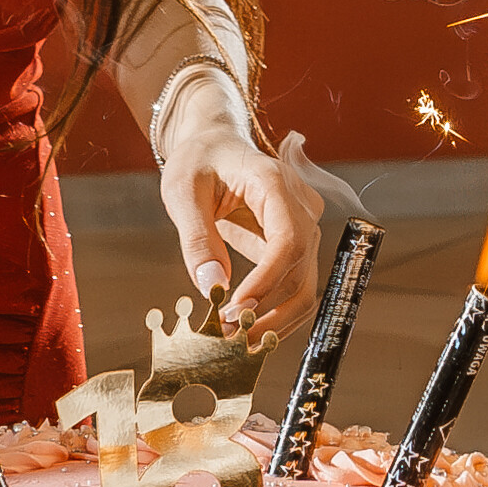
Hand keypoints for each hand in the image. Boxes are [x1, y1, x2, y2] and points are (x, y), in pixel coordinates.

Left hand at [162, 122, 335, 334]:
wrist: (216, 146)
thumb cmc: (199, 162)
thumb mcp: (183, 192)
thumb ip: (198, 239)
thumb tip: (211, 287)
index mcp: (276, 184)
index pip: (288, 240)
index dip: (267, 281)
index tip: (236, 310)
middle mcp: (301, 207)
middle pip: (302, 271)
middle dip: (268, 311)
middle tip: (228, 337)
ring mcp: (304, 227)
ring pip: (304, 287)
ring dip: (275, 320)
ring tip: (237, 340)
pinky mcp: (296, 245)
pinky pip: (293, 284)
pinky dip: (273, 311)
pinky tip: (247, 328)